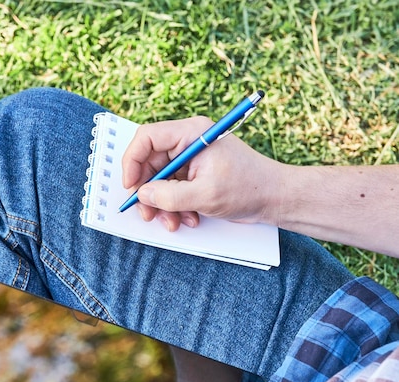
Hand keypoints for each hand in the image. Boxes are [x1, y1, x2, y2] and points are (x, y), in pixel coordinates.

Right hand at [121, 116, 282, 230]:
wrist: (276, 198)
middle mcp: (189, 141)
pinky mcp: (195, 173)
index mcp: (191, 133)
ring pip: (160, 179)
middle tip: (147, 213)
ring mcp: (191, 157)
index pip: (147, 137)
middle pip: (150, 161)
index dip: (132, 161)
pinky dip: (175, 206)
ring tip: (173, 222)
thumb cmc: (248, 188)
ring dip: (162, 204)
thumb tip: (142, 195)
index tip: (131, 186)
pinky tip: (189, 218)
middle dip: (148, 191)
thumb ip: (169, 196)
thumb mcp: (205, 195)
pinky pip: (173, 187)